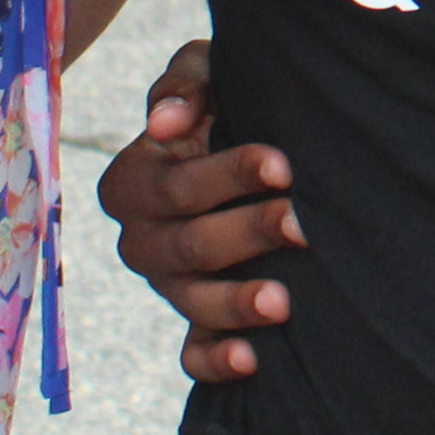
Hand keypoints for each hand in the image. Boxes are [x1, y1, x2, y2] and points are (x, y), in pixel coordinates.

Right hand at [97, 38, 295, 386]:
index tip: (282, 164)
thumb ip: (186, 82)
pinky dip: (217, 361)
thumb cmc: (229, 102)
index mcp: (132, 182)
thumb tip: (165, 122)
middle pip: (188, 246)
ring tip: (284, 300)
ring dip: (237, 303)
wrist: (263, 151)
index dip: (226, 175)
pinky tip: (253, 361)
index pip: (174, 186)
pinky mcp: (196, 323)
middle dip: (249, 232)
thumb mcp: (208, 73)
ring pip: (193, 302)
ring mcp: (168, 287)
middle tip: (303, 223)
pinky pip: (193, 355)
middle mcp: (141, 241)